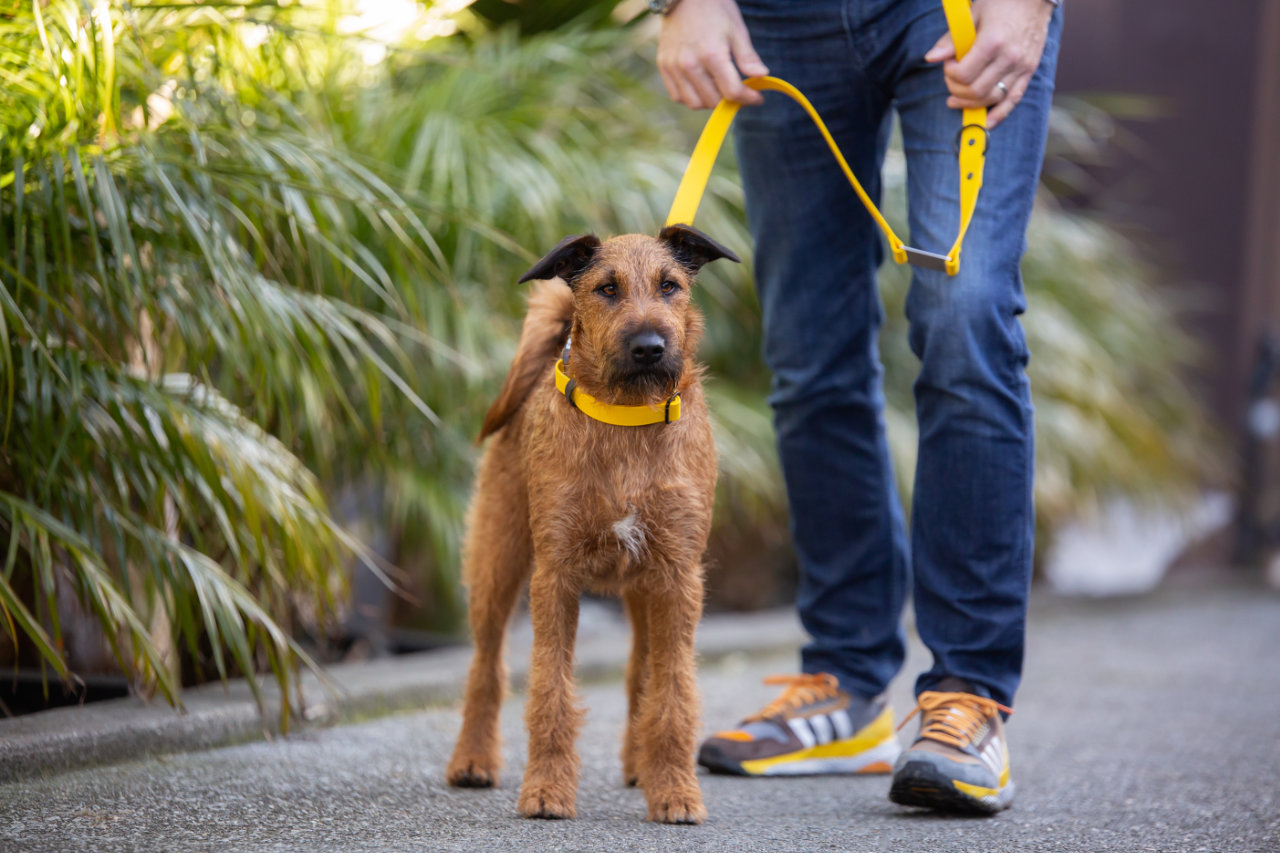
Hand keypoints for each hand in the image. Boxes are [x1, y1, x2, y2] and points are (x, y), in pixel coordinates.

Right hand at [657, 0, 768, 109]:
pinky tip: (702, 87)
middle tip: (738, 92)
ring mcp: (674, 66)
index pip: (732, 91)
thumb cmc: (715, 9)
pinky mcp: (663, 66)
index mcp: (712, 54)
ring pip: (694, 103)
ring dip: (710, 102)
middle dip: (730, 100)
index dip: (748, 98)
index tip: (757, 97)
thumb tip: (762, 76)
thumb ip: (747, 57)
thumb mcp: (736, 30)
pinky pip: (677, 95)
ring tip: (719, 90)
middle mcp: (690, 64)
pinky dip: (691, 97)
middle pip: (714, 101)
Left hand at [924, 0, 1054, 128]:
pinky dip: (998, 114)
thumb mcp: (972, 14)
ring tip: (957, 98)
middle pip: (975, 91)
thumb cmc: (1002, 1)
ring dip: (970, 103)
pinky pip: (1013, 99)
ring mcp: (1022, 66)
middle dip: (956, 90)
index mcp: (993, 42)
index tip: (948, 64)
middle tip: (951, 79)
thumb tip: (931, 58)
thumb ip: (952, 40)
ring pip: (991, 99)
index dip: (949, 74)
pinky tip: (985, 123)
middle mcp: (1009, 58)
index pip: (963, 75)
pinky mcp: (1029, 71)